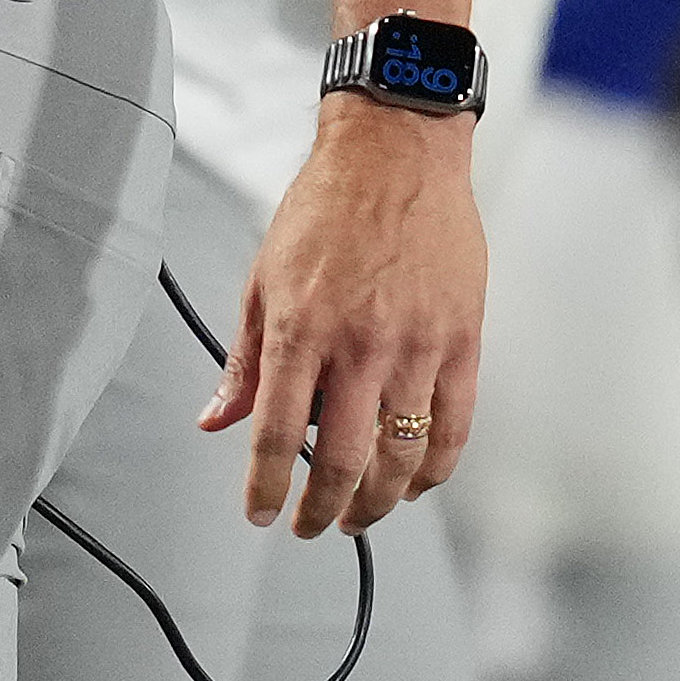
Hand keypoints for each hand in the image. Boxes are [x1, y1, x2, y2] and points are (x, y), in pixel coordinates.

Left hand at [207, 99, 484, 535]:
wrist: (397, 155)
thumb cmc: (327, 207)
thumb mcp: (263, 277)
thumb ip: (245, 358)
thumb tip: (218, 418)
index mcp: (301, 327)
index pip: (278, 433)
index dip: (265, 487)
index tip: (259, 513)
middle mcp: (360, 344)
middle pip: (344, 462)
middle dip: (321, 510)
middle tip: (309, 526)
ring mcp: (417, 346)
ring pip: (401, 458)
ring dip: (377, 503)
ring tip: (356, 516)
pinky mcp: (461, 342)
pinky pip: (452, 429)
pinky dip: (432, 471)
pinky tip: (413, 485)